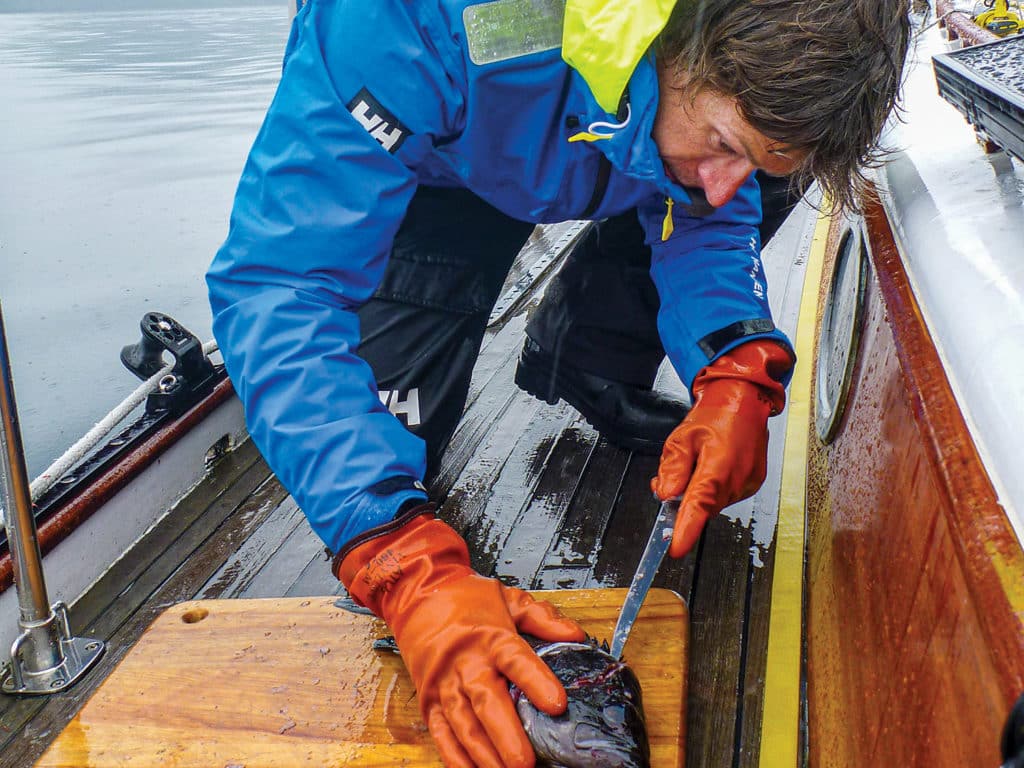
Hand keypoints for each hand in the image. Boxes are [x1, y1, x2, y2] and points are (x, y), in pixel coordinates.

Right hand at [337, 509, 584, 767]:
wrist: (417, 594)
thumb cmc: (466, 599)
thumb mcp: (509, 598)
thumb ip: (543, 618)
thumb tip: (575, 635)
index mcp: (491, 636)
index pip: (516, 660)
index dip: (536, 682)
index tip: (557, 703)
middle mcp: (466, 662)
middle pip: (486, 701)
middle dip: (506, 736)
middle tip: (526, 763)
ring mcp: (444, 684)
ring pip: (463, 724)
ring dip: (484, 754)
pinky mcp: (428, 700)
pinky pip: (441, 734)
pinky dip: (455, 757)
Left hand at [651, 340, 792, 557]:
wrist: (745, 400)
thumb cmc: (716, 414)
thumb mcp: (683, 437)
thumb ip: (673, 468)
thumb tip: (665, 495)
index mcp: (718, 467)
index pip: (699, 506)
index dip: (686, 529)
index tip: (675, 548)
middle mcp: (737, 480)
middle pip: (702, 508)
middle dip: (683, 500)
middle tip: (669, 478)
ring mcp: (748, 484)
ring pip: (712, 503)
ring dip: (698, 493)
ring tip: (695, 463)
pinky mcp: (752, 484)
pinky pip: (725, 496)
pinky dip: (712, 488)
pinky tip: (710, 467)